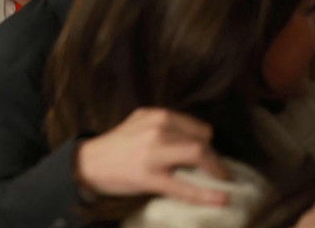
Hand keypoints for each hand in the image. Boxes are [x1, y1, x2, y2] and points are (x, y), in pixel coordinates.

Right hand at [76, 108, 229, 205]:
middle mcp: (157, 129)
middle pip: (201, 141)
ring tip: (223, 182)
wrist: (91, 163)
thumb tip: (198, 139)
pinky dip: (207, 195)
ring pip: (198, 155)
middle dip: (215, 158)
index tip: (210, 154)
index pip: (198, 128)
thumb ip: (165, 126)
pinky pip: (184, 187)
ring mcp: (153, 153)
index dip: (208, 143)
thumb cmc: (118, 145)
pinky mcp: (150, 177)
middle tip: (218, 172)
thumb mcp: (140, 124)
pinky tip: (221, 199)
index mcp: (156, 115)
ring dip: (217, 171)